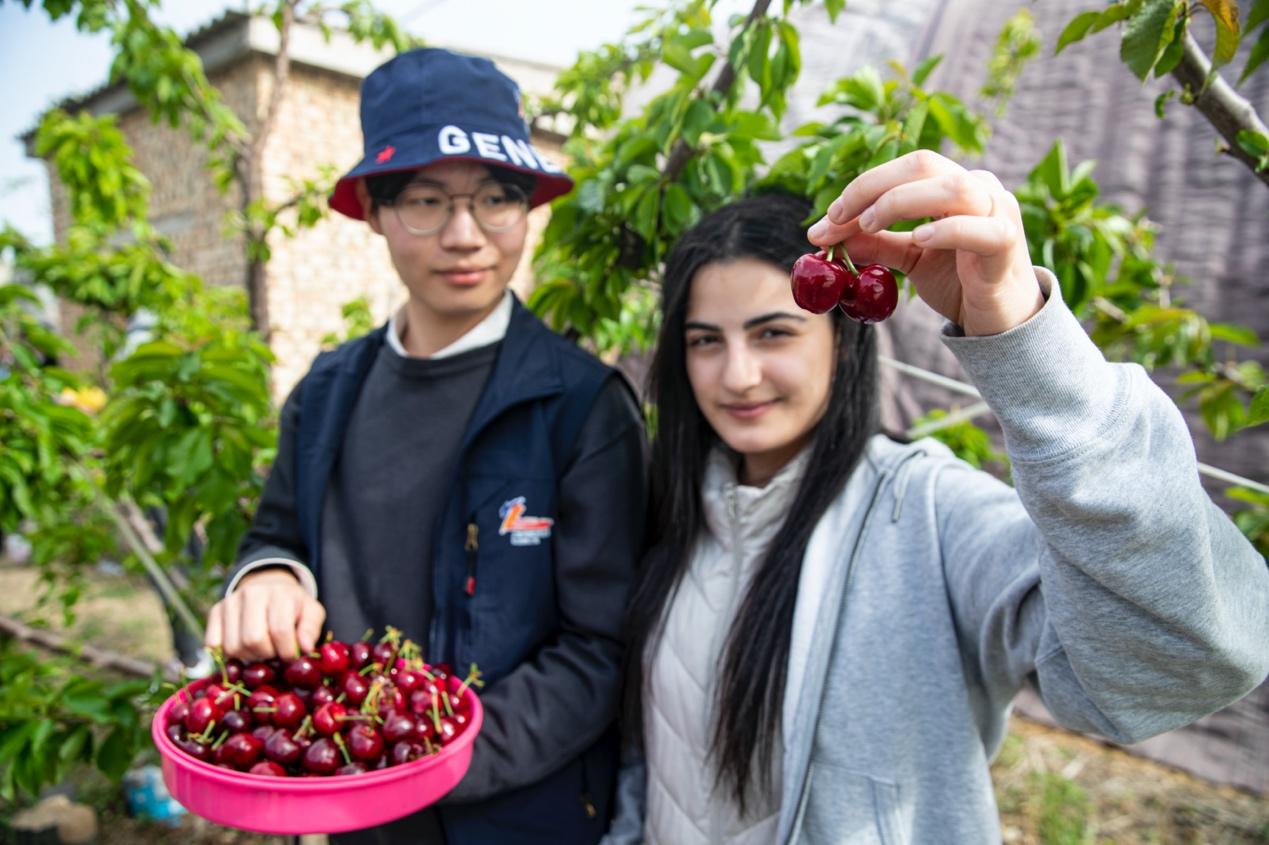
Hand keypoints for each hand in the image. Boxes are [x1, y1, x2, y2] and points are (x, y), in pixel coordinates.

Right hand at [204, 568, 325, 660]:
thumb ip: (311, 629)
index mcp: (280, 593)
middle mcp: (251, 593)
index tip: (291, 656)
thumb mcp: (311, 613)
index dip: (287, 651)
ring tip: (260, 649)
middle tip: (274, 652)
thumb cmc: (293, 607)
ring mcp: (230, 601)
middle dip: (267, 654)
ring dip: (248, 657)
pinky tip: (243, 648)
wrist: (269, 589)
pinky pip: (213, 644)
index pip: (280, 631)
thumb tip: (306, 648)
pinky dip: (228, 654)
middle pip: (253, 640)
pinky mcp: (214, 611)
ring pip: (233, 646)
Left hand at [807, 150, 1043, 335]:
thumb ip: (876, 243)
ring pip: (952, 187)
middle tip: (839, 218)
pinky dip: (946, 230)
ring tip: (869, 224)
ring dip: (902, 201)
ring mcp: (998, 212)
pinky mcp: (1007, 244)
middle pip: (922, 164)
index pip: (905, 168)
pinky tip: (919, 239)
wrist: (1000, 321)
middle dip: (872, 187)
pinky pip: (980, 228)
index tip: (829, 217)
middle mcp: (979, 188)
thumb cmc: (959, 282)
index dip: (863, 186)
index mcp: (954, 185)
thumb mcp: (910, 259)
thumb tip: (825, 237)